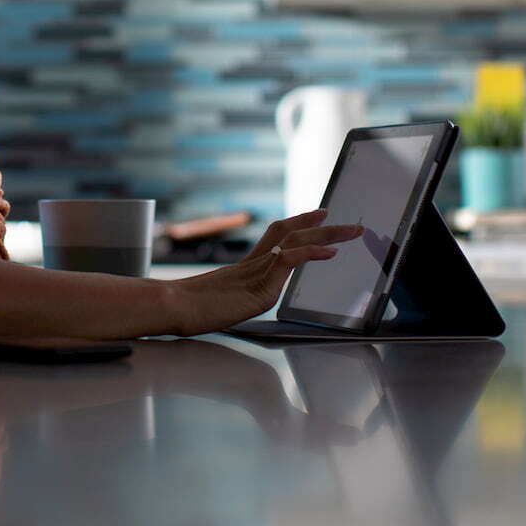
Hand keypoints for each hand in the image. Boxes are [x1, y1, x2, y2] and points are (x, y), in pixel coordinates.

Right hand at [166, 208, 363, 335]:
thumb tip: (228, 303)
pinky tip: (331, 253)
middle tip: (347, 222)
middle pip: (292, 233)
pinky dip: (312, 253)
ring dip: (328, 235)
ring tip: (351, 230)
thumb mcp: (218, 301)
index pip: (278, 236)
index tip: (319, 216)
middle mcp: (255, 262)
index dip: (299, 223)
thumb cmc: (187, 308)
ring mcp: (259, 271)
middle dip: (323, 227)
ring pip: (297, 242)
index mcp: (246, 266)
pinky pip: (291, 260)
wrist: (174, 306)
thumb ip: (233, 296)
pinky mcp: (261, 282)